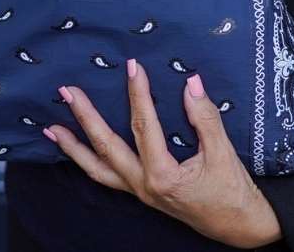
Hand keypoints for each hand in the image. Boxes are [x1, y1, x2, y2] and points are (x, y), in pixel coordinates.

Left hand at [44, 59, 283, 248]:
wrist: (242, 228)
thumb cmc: (233, 192)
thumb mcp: (223, 153)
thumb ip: (205, 117)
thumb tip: (191, 82)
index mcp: (162, 175)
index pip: (143, 126)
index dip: (138, 93)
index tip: (133, 66)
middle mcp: (144, 185)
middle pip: (106, 147)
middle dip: (84, 118)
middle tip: (67, 91)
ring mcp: (141, 192)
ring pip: (99, 170)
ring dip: (74, 148)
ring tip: (52, 129)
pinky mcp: (144, 193)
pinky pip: (109, 178)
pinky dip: (90, 163)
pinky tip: (79, 150)